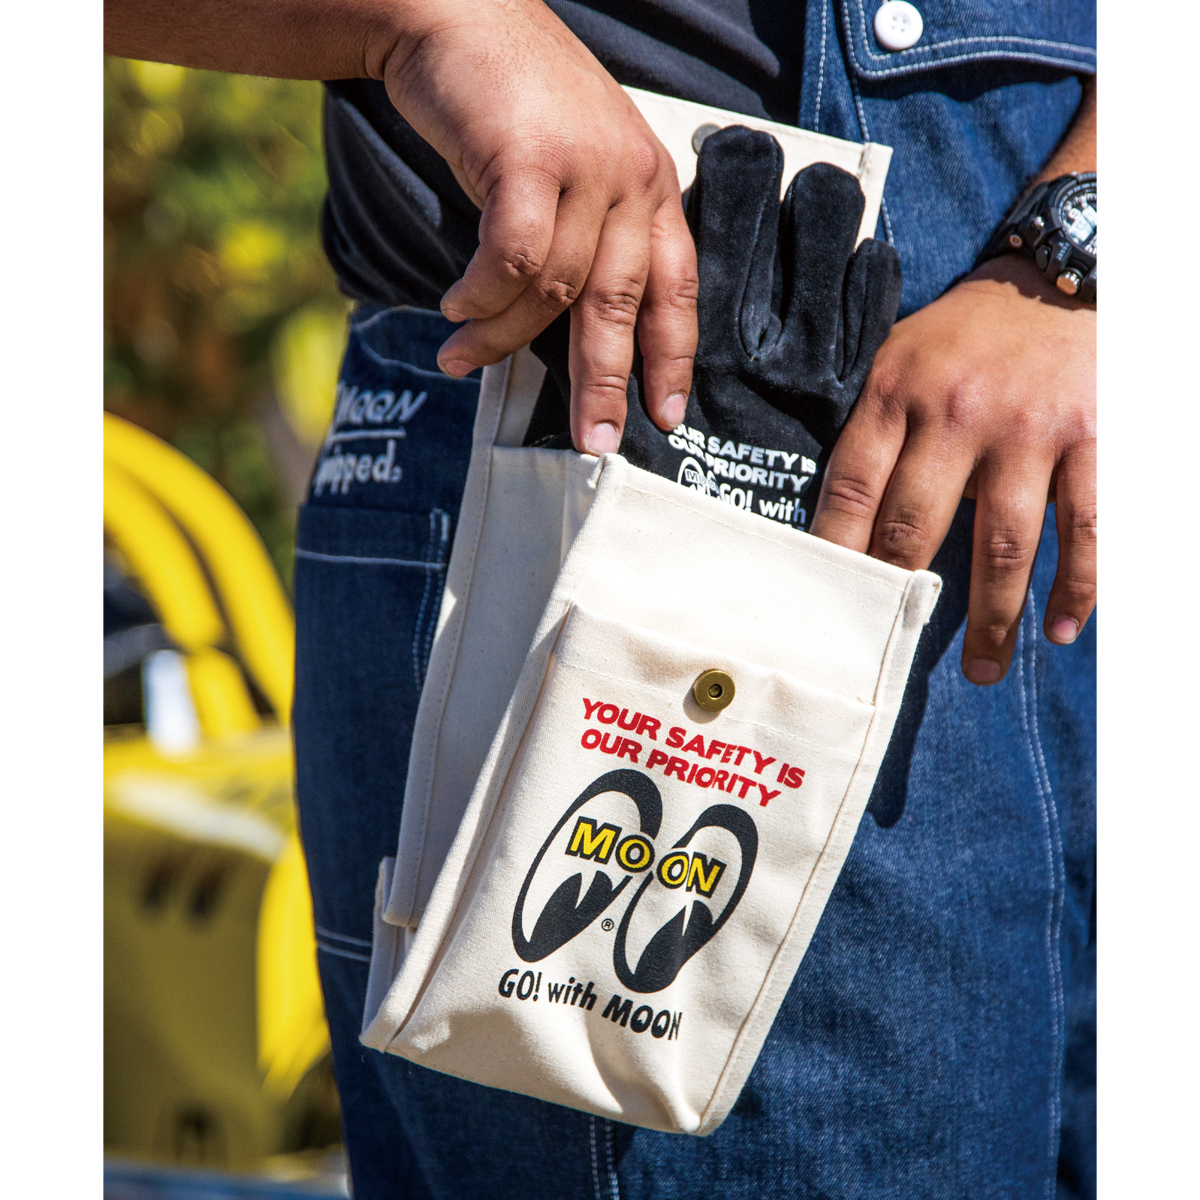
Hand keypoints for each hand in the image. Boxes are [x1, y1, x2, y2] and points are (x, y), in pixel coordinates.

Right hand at [379, 0, 698, 452]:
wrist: (457, 14)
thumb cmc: (511, 104)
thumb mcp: (573, 168)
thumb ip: (587, 238)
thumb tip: (571, 332)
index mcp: (651, 188)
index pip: (677, 288)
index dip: (672, 359)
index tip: (664, 418)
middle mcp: (631, 177)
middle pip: (622, 304)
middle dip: (606, 382)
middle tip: (593, 442)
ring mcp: (585, 163)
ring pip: (551, 287)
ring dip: (501, 338)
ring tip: (461, 360)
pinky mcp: (531, 156)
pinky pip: (509, 256)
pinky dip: (479, 294)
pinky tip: (455, 309)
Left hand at [810, 254, 1095, 684]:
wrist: (1057, 279)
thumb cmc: (962, 334)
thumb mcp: (896, 356)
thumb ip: (867, 425)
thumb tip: (832, 518)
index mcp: (896, 393)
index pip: (853, 487)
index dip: (835, 551)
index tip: (824, 603)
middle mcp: (958, 414)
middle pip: (918, 526)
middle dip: (902, 597)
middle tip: (892, 650)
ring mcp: (1028, 430)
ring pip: (1002, 543)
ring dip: (993, 617)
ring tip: (982, 670)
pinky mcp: (1092, 438)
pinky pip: (1085, 526)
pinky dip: (1076, 585)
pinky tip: (1059, 628)